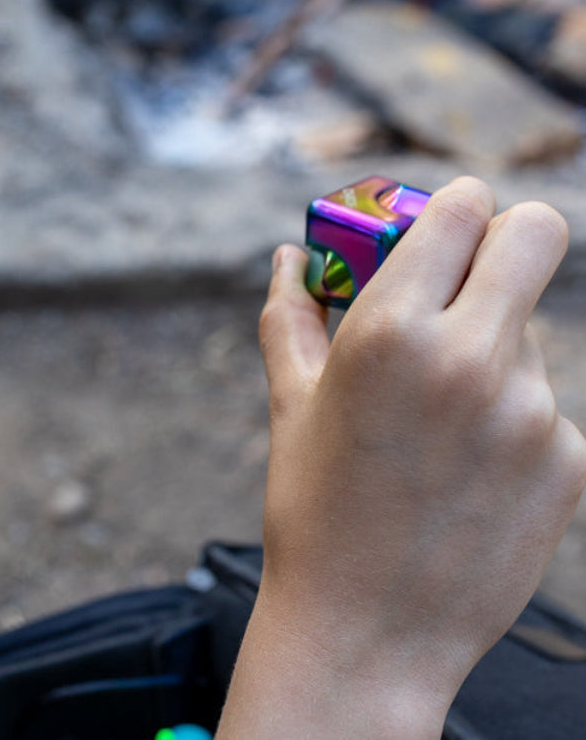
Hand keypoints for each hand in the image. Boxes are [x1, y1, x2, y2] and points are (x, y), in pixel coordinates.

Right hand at [217, 177, 585, 738]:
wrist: (366, 634)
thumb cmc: (312, 511)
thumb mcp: (290, 403)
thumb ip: (290, 313)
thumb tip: (285, 256)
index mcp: (391, 332)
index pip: (465, 207)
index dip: (452, 208)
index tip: (437, 231)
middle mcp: (472, 360)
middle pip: (536, 233)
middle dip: (502, 238)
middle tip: (466, 276)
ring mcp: (532, 412)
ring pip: (530, 329)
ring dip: (491, 343)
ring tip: (438, 414)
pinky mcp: (568, 462)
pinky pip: (544, 402)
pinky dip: (508, 413)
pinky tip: (465, 465)